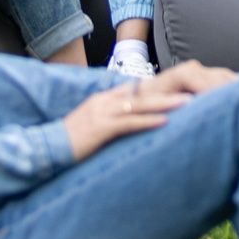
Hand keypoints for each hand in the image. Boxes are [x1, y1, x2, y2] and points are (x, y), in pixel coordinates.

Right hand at [61, 61, 238, 161]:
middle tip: (192, 91)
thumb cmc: (71, 141)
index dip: (160, 90)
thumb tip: (132, 120)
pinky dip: (147, 122)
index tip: (181, 90)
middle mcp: (104, 101)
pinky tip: (164, 122)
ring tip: (187, 103)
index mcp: (103, 99)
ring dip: (164, 104)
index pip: (137, 89)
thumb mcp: (93, 125)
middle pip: (143, 93)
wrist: (46, 149)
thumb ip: (111, 119)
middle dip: (169, 92)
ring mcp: (102, 113)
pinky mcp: (100, 128)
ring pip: (140, 105)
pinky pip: (128, 123)